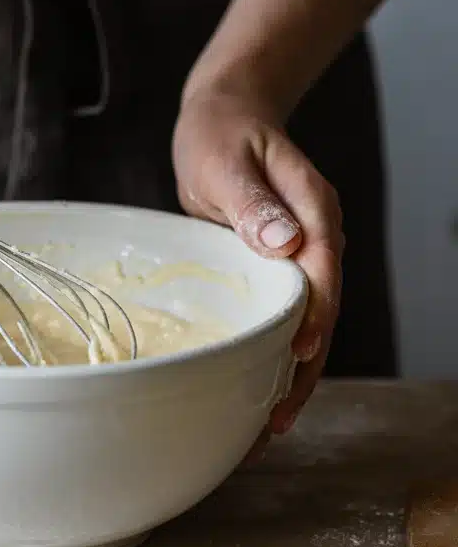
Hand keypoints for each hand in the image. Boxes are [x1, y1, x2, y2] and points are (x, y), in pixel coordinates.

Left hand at [171, 87, 343, 440]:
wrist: (226, 118)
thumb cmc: (221, 135)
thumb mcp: (227, 162)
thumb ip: (253, 202)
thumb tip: (286, 242)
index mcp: (314, 209)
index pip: (323, 270)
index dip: (315, 315)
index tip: (300, 353)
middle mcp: (316, 238)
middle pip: (323, 312)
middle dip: (305, 369)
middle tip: (276, 419)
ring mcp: (301, 257)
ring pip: (307, 324)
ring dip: (291, 375)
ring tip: (265, 427)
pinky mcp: (279, 270)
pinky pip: (283, 318)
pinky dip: (273, 356)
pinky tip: (255, 392)